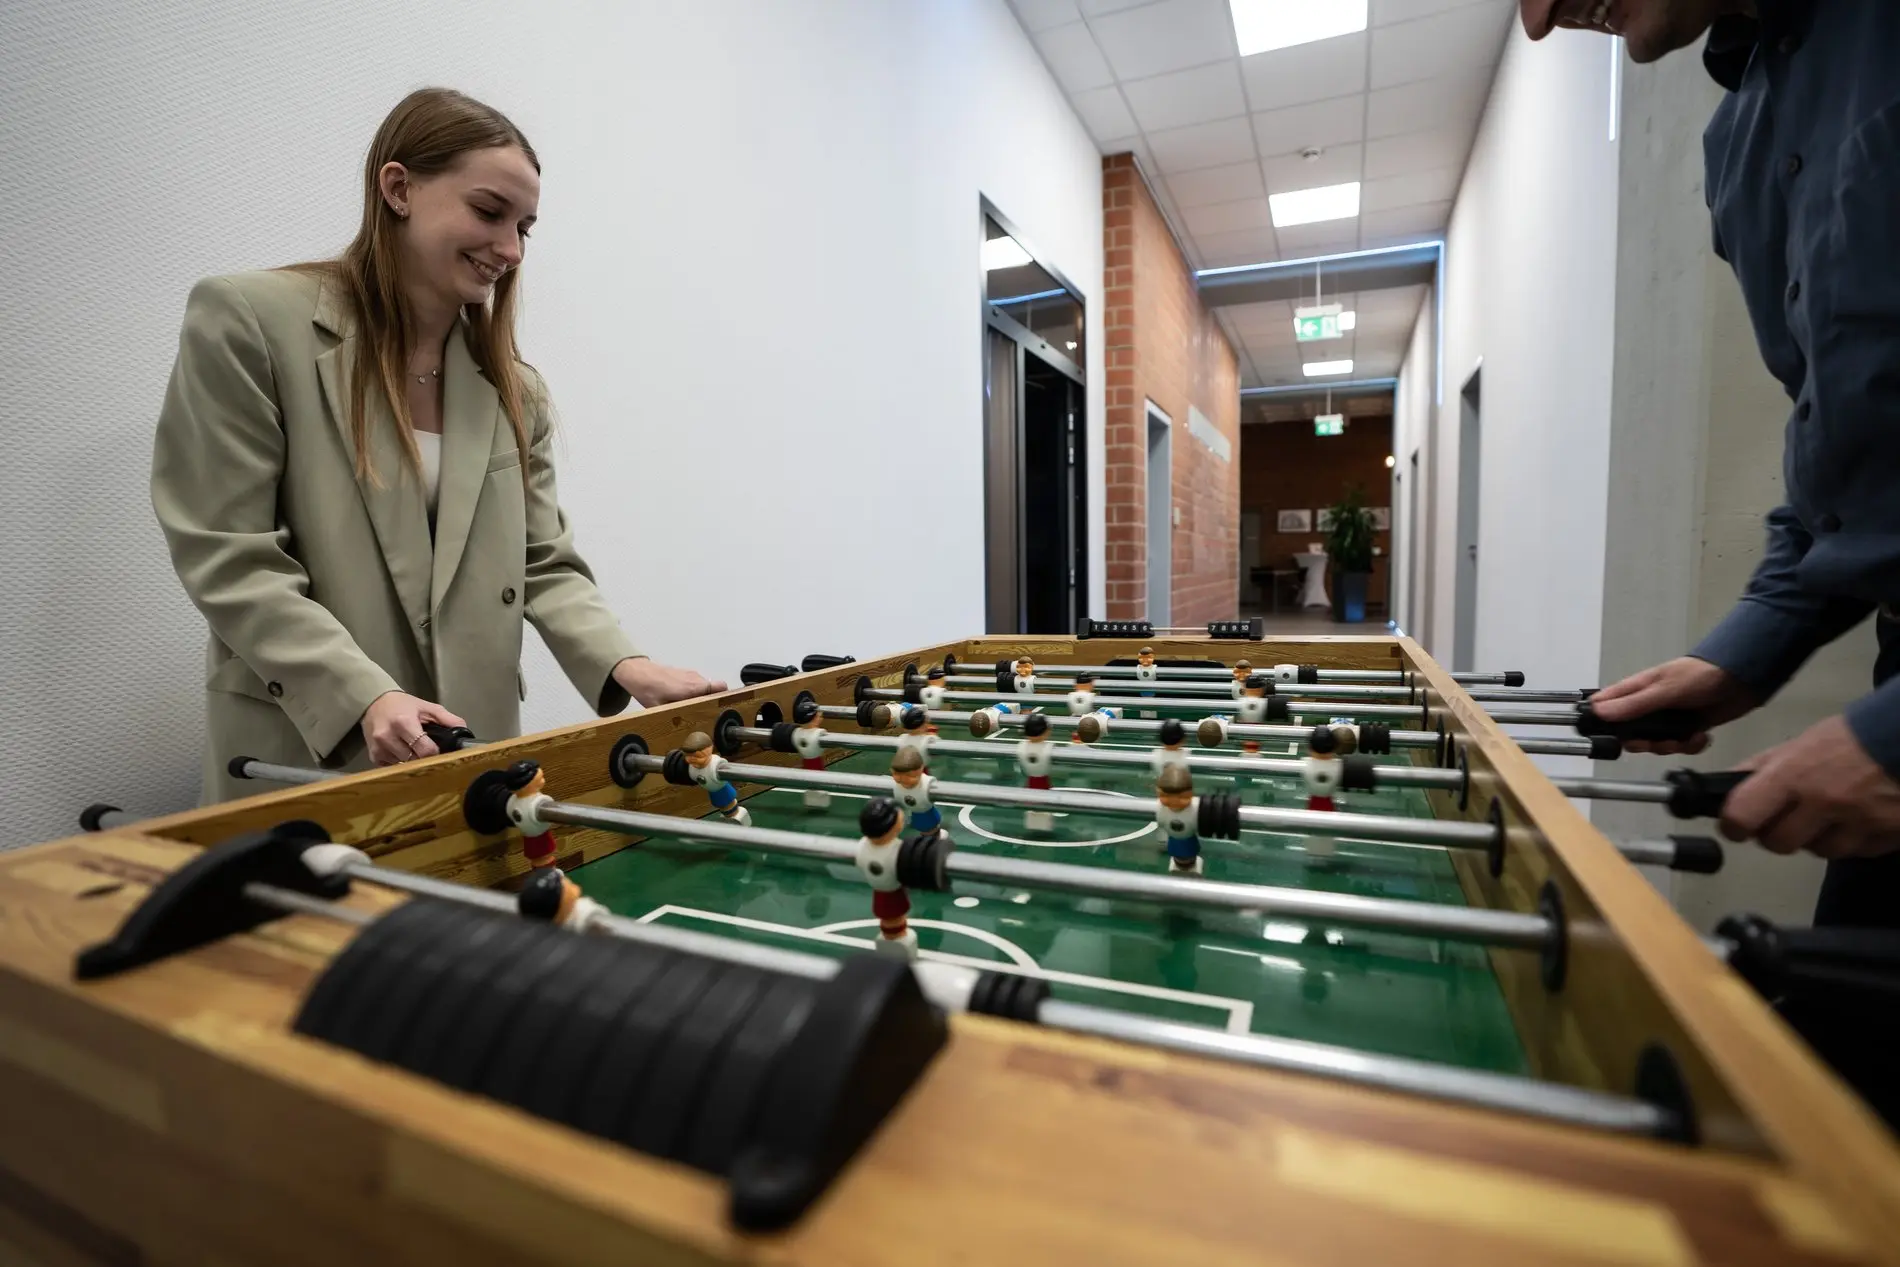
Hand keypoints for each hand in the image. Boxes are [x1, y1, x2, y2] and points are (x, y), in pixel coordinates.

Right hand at [360, 692, 468, 764]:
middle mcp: (388, 737)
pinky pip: (393, 767)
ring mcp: (378, 748)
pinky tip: (402, 751)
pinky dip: (401, 762)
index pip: (425, 750)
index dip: (436, 753)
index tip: (441, 751)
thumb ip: (448, 719)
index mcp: (403, 723)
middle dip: (425, 758)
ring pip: (405, 766)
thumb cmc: (403, 705)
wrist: (373, 702)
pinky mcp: (373, 756)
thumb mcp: (427, 707)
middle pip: (415, 760)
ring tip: (414, 748)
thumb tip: (465, 733)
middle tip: (430, 751)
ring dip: (413, 761)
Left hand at [612, 657, 727, 707]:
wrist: (636, 672)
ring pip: (706, 688)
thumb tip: (687, 733)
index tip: (724, 710)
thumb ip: (676, 718)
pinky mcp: (685, 673)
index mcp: (692, 687)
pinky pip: (697, 684)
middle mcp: (695, 679)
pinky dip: (695, 693)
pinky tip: (683, 701)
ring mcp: (691, 674)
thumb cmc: (648, 690)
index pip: (721, 687)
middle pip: (715, 690)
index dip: (726, 698)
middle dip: (712, 703)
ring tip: (691, 711)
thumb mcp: (660, 709)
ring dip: (702, 698)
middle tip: (706, 717)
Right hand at [1588, 657, 1758, 753]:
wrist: (1741, 679)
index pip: (1605, 707)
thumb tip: (1598, 713)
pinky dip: (1691, 746)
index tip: (1609, 737)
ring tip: (1686, 738)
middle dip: (1642, 744)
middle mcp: (1648, 707)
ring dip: (1670, 746)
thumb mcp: (1663, 690)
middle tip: (1653, 742)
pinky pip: (1681, 746)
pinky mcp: (1687, 729)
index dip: (1601, 723)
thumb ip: (1633, 705)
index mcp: (1635, 691)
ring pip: (1656, 744)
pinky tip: (1701, 736)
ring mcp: (1668, 719)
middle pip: (1630, 734)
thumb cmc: (1699, 676)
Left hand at [1721, 716, 1899, 858]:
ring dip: (1817, 838)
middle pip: (1778, 843)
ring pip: (1819, 851)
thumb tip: (1730, 785)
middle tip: (1787, 818)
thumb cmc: (1852, 737)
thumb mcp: (1801, 743)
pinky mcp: (1886, 837)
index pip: (1742, 816)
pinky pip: (1855, 852)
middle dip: (1777, 833)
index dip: (1734, 825)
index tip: (1737, 825)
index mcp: (1794, 775)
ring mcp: (1858, 824)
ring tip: (1828, 815)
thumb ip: (1764, 766)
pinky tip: (1856, 819)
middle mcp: (1823, 803)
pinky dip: (1850, 840)